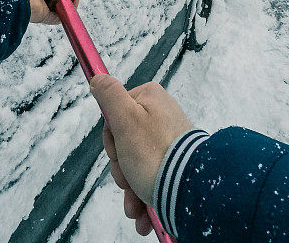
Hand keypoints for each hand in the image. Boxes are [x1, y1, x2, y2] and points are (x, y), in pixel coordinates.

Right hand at [90, 73, 193, 235]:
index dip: (111, 139)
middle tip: (127, 177)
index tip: (117, 151)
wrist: (189, 189)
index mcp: (150, 98)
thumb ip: (110, 94)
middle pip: (124, 140)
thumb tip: (99, 77)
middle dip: (121, 167)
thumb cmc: (155, 153)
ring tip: (135, 203)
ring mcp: (169, 139)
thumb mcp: (125, 118)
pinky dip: (143, 193)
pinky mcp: (175, 160)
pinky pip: (151, 174)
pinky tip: (143, 212)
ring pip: (135, 161)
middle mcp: (161, 115)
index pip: (114, 115)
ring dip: (130, 186)